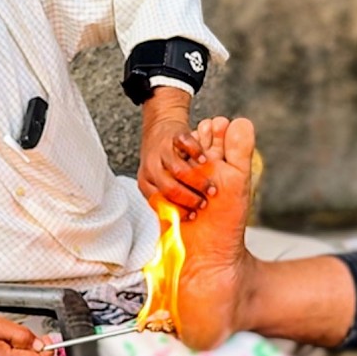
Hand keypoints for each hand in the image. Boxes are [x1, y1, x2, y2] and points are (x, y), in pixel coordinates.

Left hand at [137, 94, 216, 212]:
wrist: (159, 127)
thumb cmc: (163, 161)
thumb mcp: (158, 181)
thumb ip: (166, 200)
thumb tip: (176, 228)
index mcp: (145, 181)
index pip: (160, 202)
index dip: (178, 211)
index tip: (193, 217)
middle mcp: (151, 167)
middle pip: (170, 189)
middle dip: (190, 199)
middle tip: (205, 203)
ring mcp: (162, 150)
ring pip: (178, 170)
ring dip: (197, 182)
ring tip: (210, 188)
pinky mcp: (174, 135)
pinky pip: (185, 145)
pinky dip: (197, 154)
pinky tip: (206, 162)